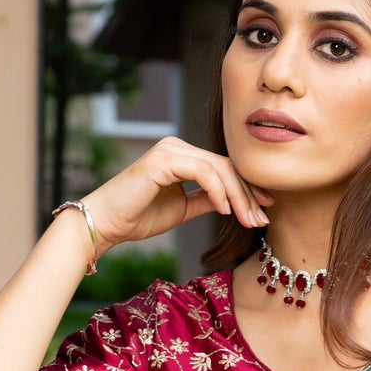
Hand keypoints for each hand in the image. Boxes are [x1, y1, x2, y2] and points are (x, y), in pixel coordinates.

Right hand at [80, 138, 270, 249]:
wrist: (105, 223)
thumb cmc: (137, 217)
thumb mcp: (182, 209)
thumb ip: (206, 200)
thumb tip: (233, 202)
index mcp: (181, 157)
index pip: (223, 168)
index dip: (247, 189)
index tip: (264, 212)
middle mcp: (176, 147)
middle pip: (226, 166)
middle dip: (248, 194)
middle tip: (263, 220)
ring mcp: (170, 149)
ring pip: (219, 168)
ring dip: (238, 196)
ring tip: (249, 221)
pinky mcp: (163, 159)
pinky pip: (203, 171)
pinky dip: (218, 191)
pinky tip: (225, 210)